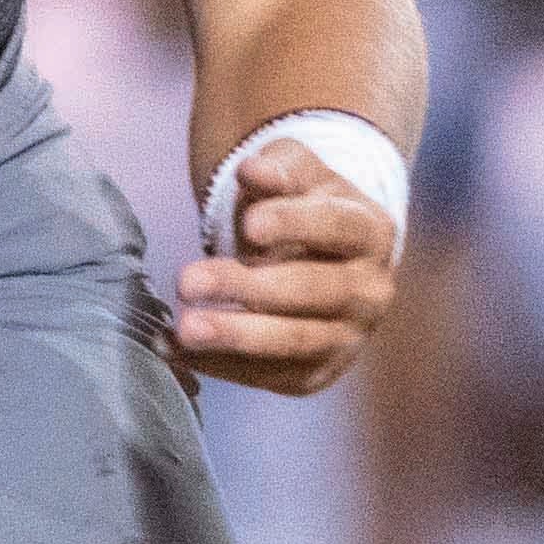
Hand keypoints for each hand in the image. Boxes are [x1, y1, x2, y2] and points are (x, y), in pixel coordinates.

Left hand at [172, 138, 400, 395]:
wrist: (320, 258)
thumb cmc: (300, 204)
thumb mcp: (293, 171)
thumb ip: (276, 168)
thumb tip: (253, 171)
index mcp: (370, 231)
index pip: (337, 227)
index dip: (294, 225)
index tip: (248, 226)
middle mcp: (370, 290)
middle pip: (315, 291)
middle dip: (249, 289)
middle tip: (187, 281)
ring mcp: (348, 336)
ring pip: (297, 343)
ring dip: (236, 338)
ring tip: (183, 329)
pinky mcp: (316, 371)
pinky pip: (270, 375)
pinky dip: (220, 365)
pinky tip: (173, 349)